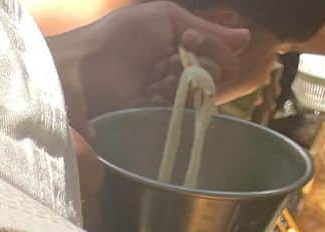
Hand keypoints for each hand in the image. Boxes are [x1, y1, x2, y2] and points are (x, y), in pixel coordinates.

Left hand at [47, 5, 249, 121]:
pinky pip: (181, 116)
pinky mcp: (152, 120)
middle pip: (207, 71)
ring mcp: (160, 95)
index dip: (212, 46)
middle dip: (201, 65)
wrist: (80, 74)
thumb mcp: (165, 19)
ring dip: (187, 85)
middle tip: (182, 59)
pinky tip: (162, 94)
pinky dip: (177, 104)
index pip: (208, 47)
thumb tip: (244, 38)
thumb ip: (204, 29)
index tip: (200, 43)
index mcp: (169, 40)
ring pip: (196, 94)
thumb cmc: (116, 39)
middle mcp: (167, 67)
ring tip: (164, 78)